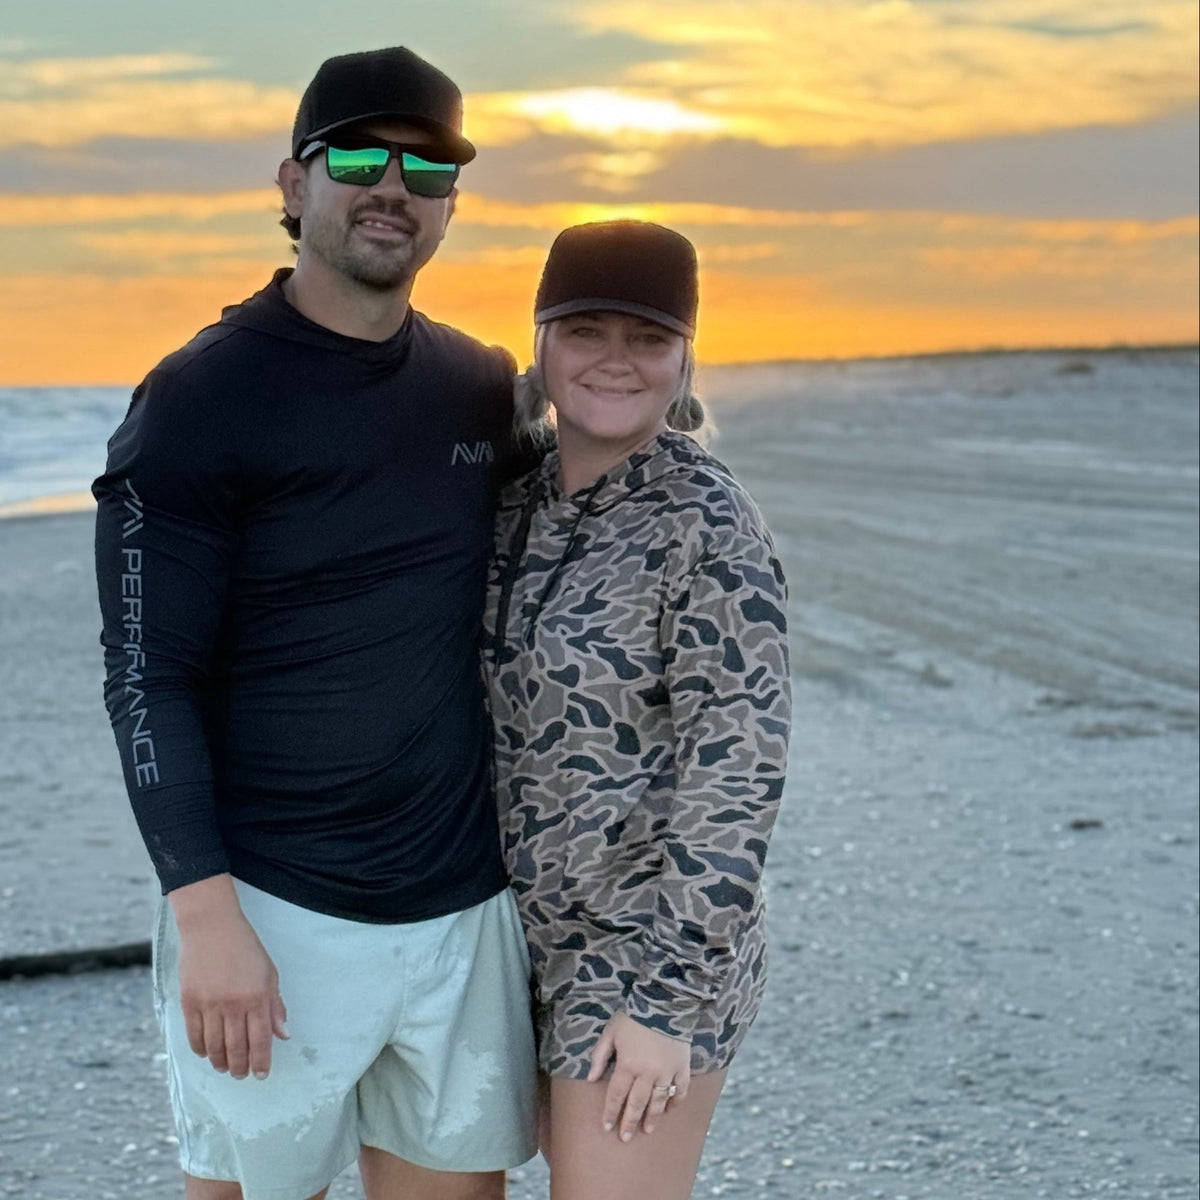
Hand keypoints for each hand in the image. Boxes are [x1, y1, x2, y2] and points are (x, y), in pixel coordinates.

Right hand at [170, 875, 288, 1079]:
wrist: (211, 927)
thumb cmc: (245, 948)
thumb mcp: (269, 973)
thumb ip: (275, 1005)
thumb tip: (283, 1035)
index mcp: (257, 996)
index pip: (261, 1040)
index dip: (261, 1061)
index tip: (261, 1074)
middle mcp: (233, 1004)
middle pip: (236, 1048)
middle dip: (241, 1067)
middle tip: (242, 1075)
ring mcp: (209, 1004)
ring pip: (214, 1047)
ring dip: (220, 1062)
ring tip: (226, 1067)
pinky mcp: (189, 1002)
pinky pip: (194, 1036)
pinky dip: (201, 1049)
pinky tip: (207, 1053)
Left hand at [587, 1011, 690, 1139]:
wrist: (664, 1002)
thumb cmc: (633, 1017)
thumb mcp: (611, 1032)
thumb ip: (600, 1056)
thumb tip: (590, 1079)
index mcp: (627, 1065)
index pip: (617, 1095)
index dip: (611, 1112)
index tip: (607, 1127)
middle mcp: (647, 1074)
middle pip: (636, 1103)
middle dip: (629, 1122)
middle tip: (625, 1138)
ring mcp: (667, 1072)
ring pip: (658, 1101)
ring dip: (652, 1117)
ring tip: (647, 1130)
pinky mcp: (682, 1067)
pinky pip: (681, 1090)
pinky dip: (676, 1101)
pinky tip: (670, 1109)